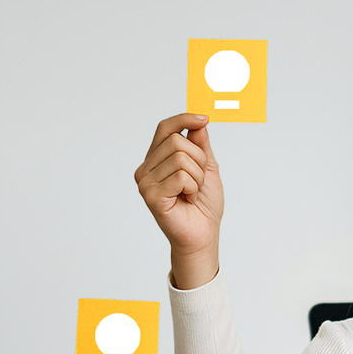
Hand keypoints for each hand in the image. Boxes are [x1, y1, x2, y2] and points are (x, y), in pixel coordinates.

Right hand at [133, 113, 223, 288]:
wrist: (203, 235)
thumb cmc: (203, 205)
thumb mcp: (206, 168)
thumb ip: (200, 145)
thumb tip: (199, 121)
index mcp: (156, 160)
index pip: (165, 128)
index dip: (184, 119)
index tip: (204, 118)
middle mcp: (146, 169)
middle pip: (177, 141)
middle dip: (198, 160)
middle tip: (198, 181)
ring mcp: (145, 182)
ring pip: (181, 158)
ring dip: (198, 177)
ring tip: (192, 193)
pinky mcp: (151, 196)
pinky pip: (181, 176)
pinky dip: (193, 188)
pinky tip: (188, 200)